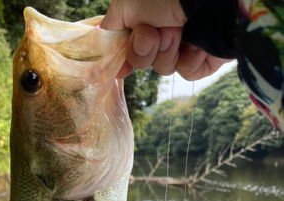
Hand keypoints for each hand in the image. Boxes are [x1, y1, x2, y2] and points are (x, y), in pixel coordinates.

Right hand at [100, 0, 232, 79]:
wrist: (210, 4)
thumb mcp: (127, 4)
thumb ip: (112, 26)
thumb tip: (111, 59)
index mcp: (148, 15)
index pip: (128, 43)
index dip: (123, 56)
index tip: (121, 67)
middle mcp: (166, 28)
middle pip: (143, 59)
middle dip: (144, 50)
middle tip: (155, 34)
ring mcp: (185, 44)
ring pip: (163, 67)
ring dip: (166, 53)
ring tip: (179, 33)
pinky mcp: (203, 59)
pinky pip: (186, 72)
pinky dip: (189, 60)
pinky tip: (196, 45)